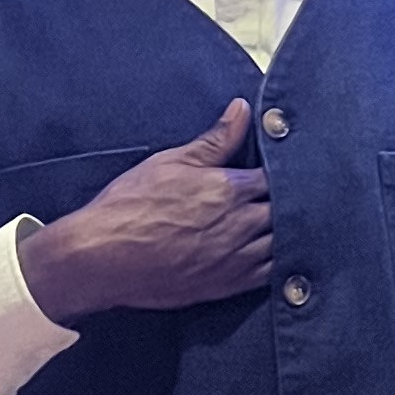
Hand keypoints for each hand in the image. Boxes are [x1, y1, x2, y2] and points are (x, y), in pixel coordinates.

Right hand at [17, 100, 271, 316]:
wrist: (103, 257)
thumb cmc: (131, 205)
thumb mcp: (171, 162)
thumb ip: (215, 139)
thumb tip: (242, 109)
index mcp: (231, 189)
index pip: (278, 176)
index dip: (283, 172)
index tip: (283, 169)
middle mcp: (242, 224)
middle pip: (287, 209)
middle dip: (290, 200)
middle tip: (291, 195)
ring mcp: (238, 258)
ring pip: (284, 242)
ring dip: (288, 231)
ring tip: (288, 222)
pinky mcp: (229, 285)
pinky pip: (271, 274)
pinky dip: (281, 262)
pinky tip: (279, 254)